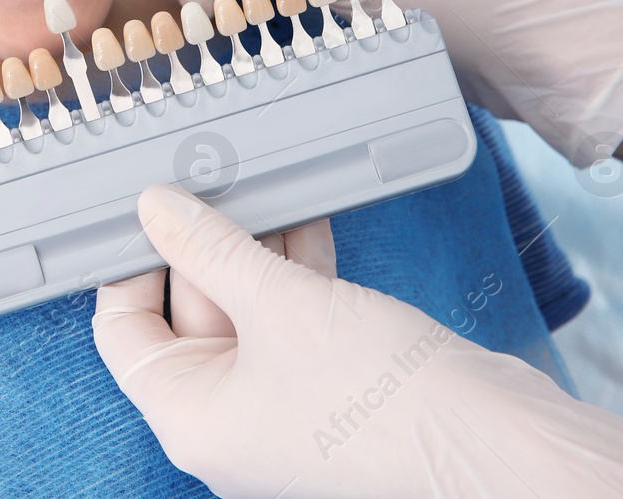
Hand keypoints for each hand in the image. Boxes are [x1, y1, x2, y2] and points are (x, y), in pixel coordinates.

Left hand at [92, 183, 622, 498]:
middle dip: (201, 244)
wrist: (497, 446)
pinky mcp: (333, 389)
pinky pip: (293, 321)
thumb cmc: (384, 402)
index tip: (141, 207)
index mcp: (191, 418)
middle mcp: (230, 420)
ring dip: (252, 249)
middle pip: (188, 315)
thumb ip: (212, 248)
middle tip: (204, 175)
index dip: (127, 265)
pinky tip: (304, 219)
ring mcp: (282, 407)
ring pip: (246, 312)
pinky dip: (295, 272)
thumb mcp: (279, 303)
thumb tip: (155, 208)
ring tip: (254, 182)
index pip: (125, 333)